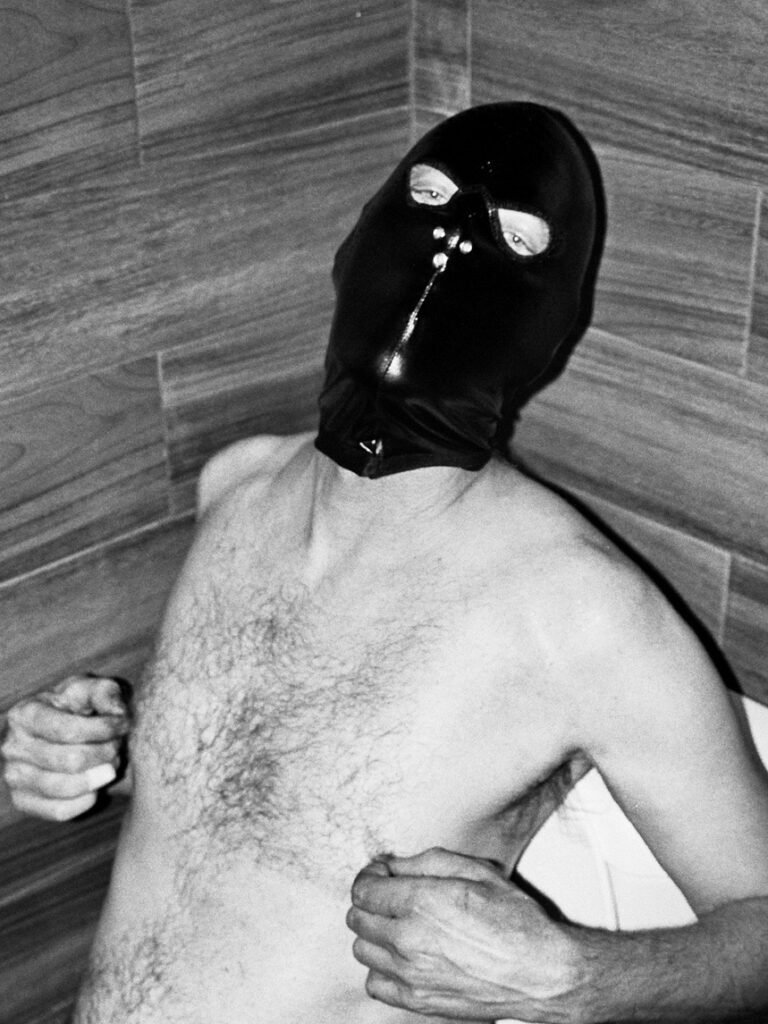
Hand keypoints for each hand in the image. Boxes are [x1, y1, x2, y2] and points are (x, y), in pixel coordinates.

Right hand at [1, 675, 130, 820]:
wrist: (66, 729)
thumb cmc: (79, 705)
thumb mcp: (92, 688)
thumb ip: (106, 692)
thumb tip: (117, 714)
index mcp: (25, 714)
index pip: (69, 730)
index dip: (104, 729)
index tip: (124, 723)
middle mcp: (12, 746)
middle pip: (71, 760)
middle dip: (105, 753)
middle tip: (118, 745)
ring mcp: (14, 776)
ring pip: (66, 788)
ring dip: (99, 776)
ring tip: (111, 763)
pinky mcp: (23, 801)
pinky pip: (60, 811)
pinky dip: (87, 800)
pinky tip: (97, 783)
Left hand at [347, 847, 577, 1020]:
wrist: (540, 972)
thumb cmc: (513, 918)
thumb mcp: (475, 870)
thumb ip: (425, 862)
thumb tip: (391, 866)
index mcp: (421, 902)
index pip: (363, 889)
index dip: (370, 876)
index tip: (382, 874)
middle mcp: (409, 940)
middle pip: (357, 917)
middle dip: (371, 901)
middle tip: (393, 896)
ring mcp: (411, 975)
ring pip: (361, 949)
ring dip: (374, 934)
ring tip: (400, 926)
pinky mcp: (417, 1002)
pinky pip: (374, 983)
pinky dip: (381, 968)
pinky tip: (402, 957)